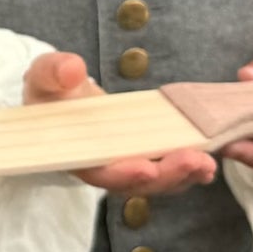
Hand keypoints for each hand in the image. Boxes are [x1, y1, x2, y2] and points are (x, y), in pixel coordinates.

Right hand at [27, 52, 218, 197]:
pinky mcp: (142, 156)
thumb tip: (72, 69)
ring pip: (155, 181)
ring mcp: (124, 164)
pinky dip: (186, 169)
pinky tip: (208, 164)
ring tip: (208, 164)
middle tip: (194, 161)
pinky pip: (165, 170)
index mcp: (74, 153)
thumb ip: (54, 72)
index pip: (98, 171)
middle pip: (135, 182)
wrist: (59, 96)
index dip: (122, 173)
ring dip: (182, 175)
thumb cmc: (50, 89)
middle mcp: (101, 166)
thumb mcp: (44, 75)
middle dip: (166, 175)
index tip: (145, 169)